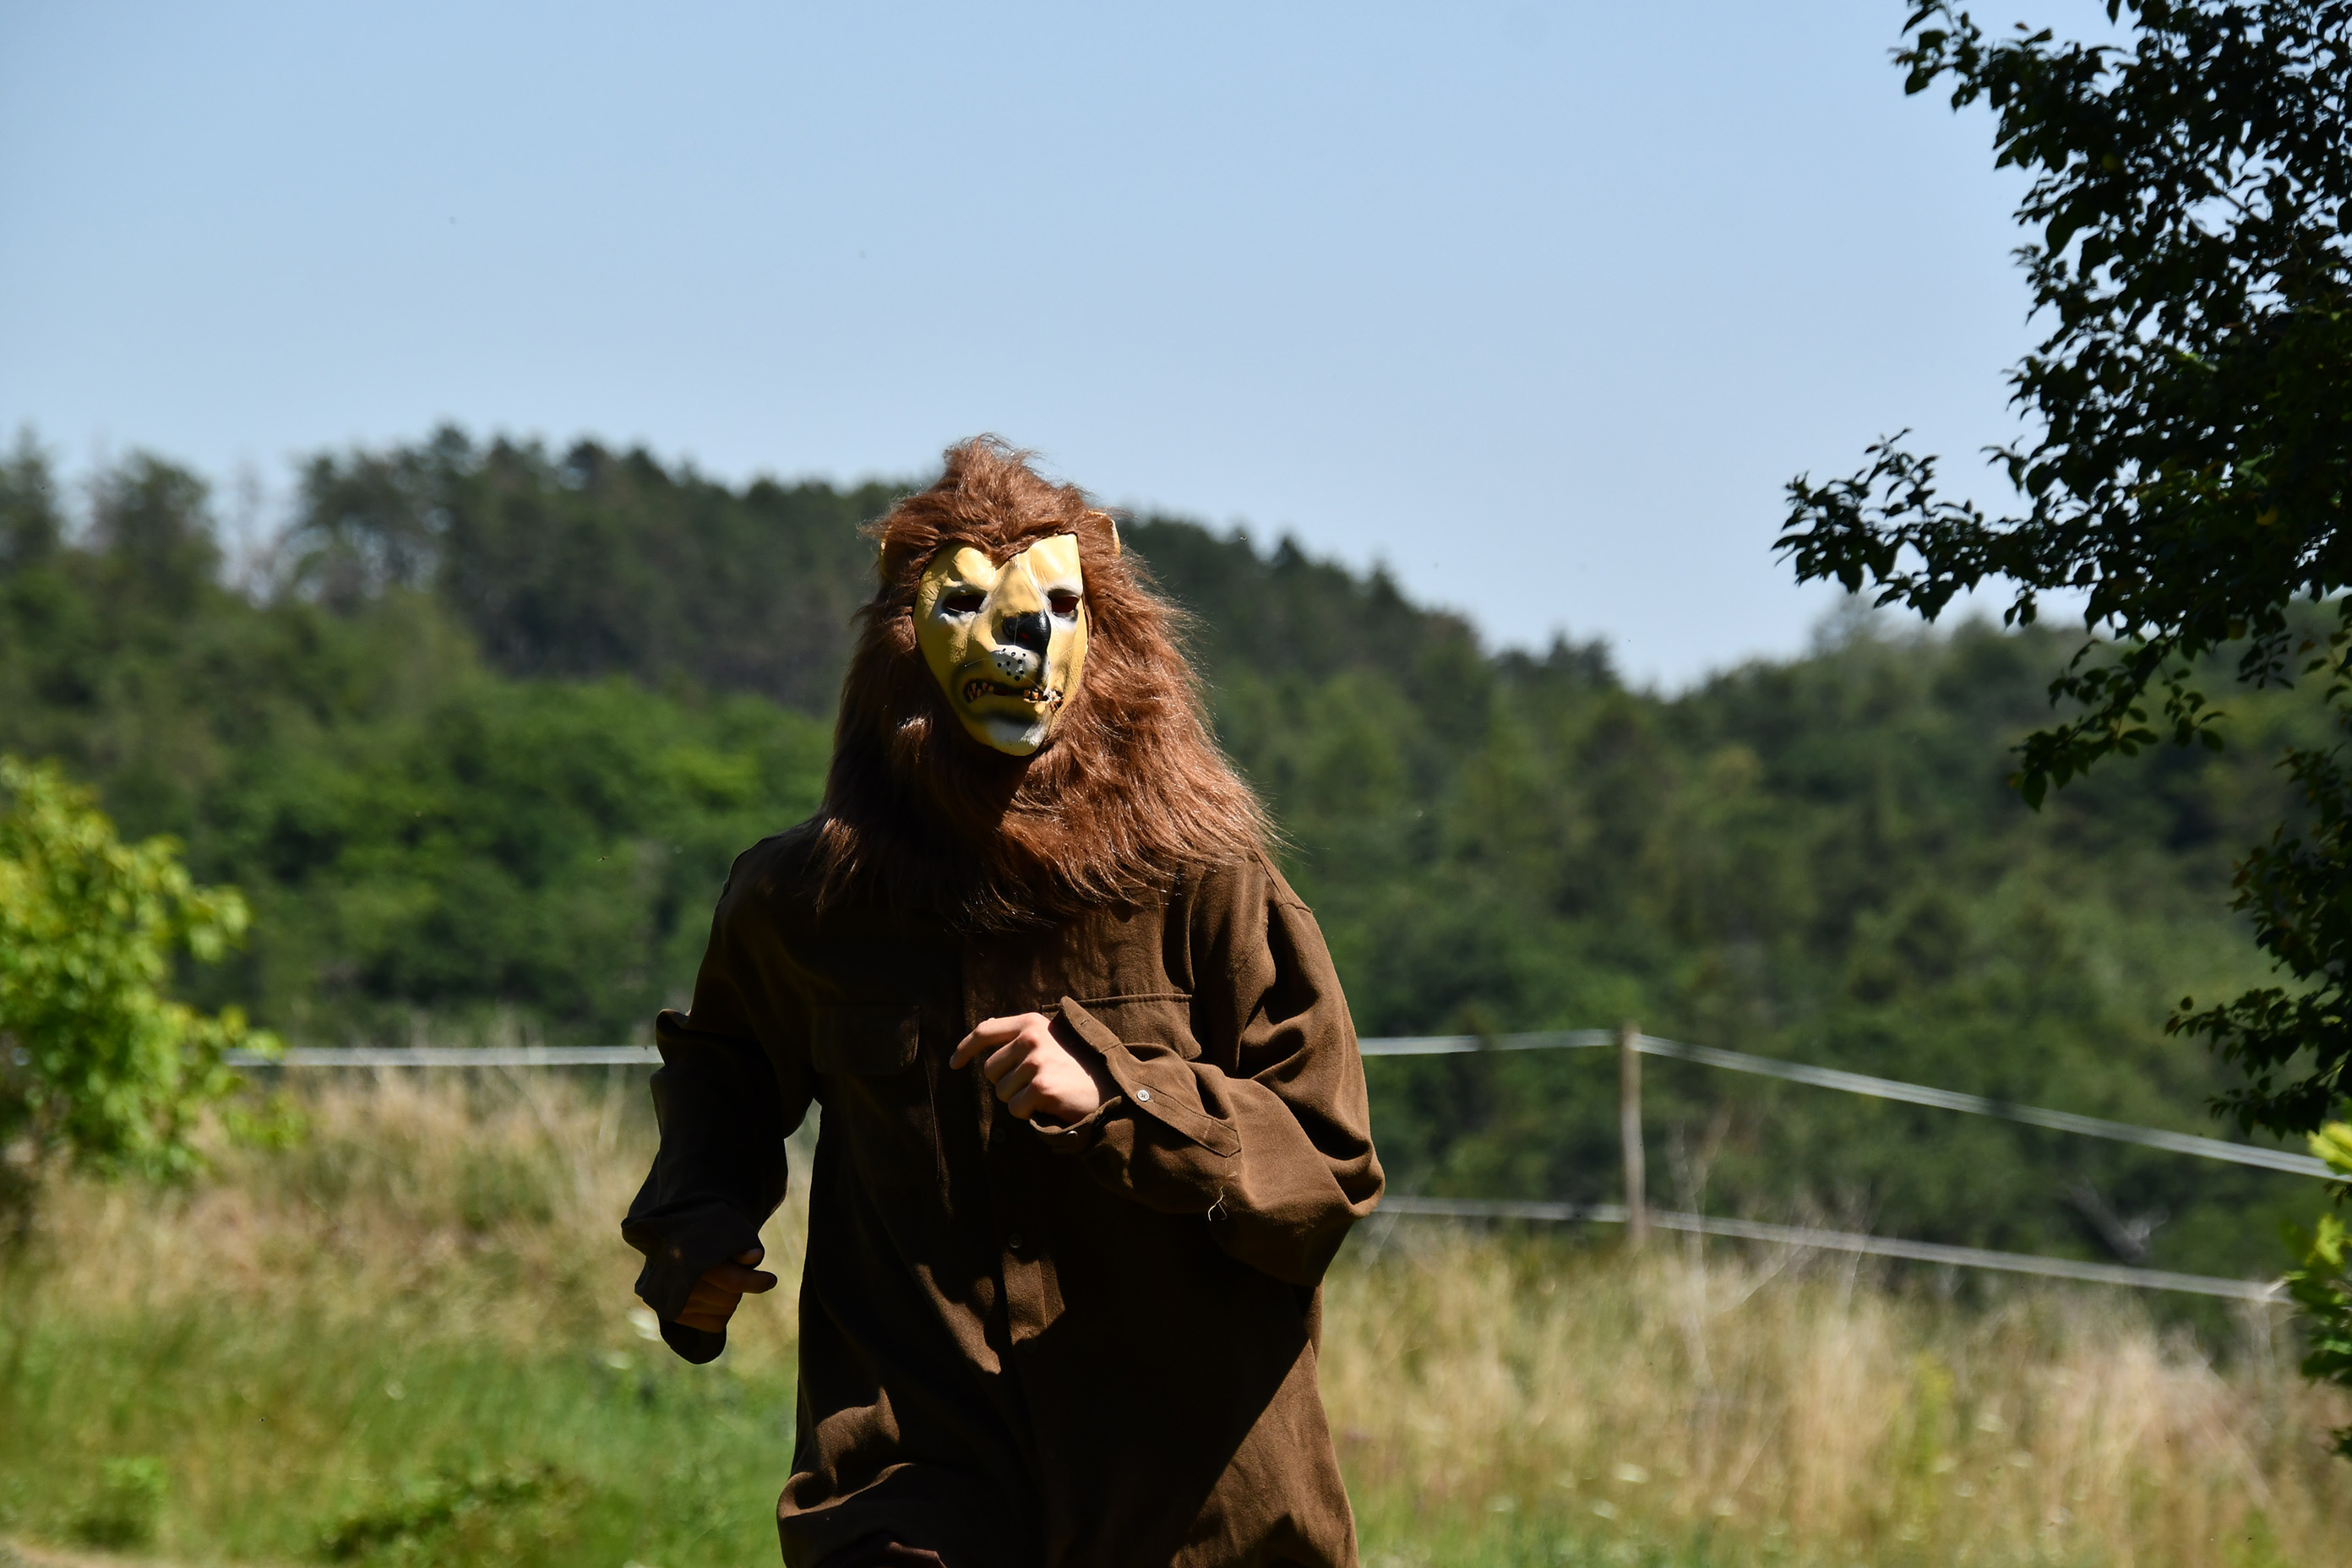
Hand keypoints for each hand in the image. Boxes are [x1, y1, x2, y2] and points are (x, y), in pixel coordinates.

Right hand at [672, 1247, 776, 1333]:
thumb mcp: (721, 1234)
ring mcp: (676, 1303)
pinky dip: (722, 1313)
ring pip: (726, 1311)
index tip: (772, 1280)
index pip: (732, 1281)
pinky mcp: (676, 1316)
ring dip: (730, 1298)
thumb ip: (738, 1246)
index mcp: (690, 1259)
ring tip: (718, 1281)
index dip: (755, 1281)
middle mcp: (680, 1284)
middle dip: (740, 1284)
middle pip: (732, 1298)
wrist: (668, 1247)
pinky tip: (713, 1296)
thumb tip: (756, 1256)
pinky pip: (717, 1324)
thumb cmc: (703, 1238)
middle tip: (731, 1270)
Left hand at [951, 1012, 1110, 1125]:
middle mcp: (1031, 1038)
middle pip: (990, 1071)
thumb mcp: (1050, 1039)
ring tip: (1047, 1092)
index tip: (954, 1064)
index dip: (965, 1048)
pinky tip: (1050, 1105)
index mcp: (1030, 1023)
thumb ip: (1020, 1036)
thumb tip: (984, 1033)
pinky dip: (1028, 1113)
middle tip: (1036, 1083)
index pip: (985, 1031)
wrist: (1110, 1087)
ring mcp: (1036, 1062)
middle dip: (1006, 1083)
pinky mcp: (1041, 1087)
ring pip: (1001, 1092)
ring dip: (1019, 1099)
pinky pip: (1015, 1109)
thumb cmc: (1077, 1067)